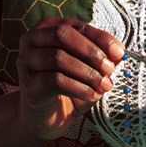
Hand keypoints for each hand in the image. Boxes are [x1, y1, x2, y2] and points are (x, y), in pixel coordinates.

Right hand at [17, 17, 123, 139]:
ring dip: (87, 73)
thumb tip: (118, 52)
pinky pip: (56, 80)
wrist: (47, 120)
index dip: (99, 37)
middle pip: (62, 35)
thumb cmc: (68, 92)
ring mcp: (26, 62)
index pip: (75, 26)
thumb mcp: (89, 72)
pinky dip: (79, 88)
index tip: (119, 52)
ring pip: (59, 58)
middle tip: (109, 69)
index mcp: (47, 29)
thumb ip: (101, 60)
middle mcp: (31, 41)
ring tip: (104, 86)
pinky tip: (93, 96)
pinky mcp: (29, 85)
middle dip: (91, 52)